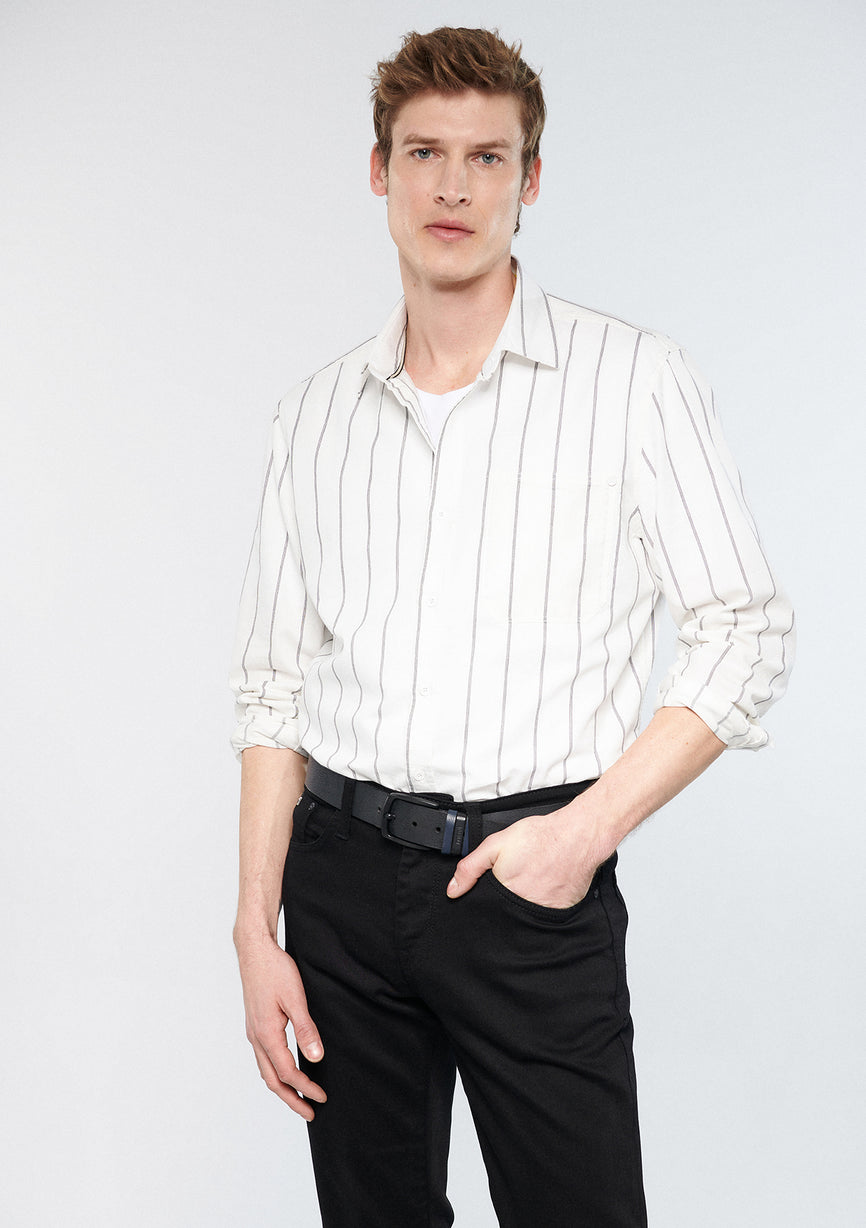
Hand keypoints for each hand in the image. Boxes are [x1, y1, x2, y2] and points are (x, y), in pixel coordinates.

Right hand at [236, 934, 326, 1120]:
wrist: (255, 951)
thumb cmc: (275, 971)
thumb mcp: (296, 998)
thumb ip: (306, 1029)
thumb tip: (316, 1059)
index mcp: (266, 1034)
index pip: (287, 1072)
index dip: (305, 1087)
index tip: (322, 1097)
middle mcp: (256, 1037)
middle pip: (272, 1080)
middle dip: (291, 1098)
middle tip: (310, 1112)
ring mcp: (253, 1032)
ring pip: (265, 1070)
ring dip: (282, 1087)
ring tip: (299, 1096)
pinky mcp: (255, 1025)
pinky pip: (264, 1058)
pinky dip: (275, 1072)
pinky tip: (287, 1069)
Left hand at [446, 806, 602, 908]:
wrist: (577, 836)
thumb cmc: (539, 837)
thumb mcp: (495, 845)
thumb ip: (470, 868)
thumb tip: (453, 891)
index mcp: (505, 894)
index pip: (489, 911)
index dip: (488, 902)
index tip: (495, 891)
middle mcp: (524, 908)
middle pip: (508, 914)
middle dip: (508, 901)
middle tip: (520, 878)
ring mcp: (545, 912)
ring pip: (527, 915)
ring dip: (527, 901)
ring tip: (533, 880)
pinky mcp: (562, 911)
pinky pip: (547, 913)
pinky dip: (545, 902)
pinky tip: (547, 884)